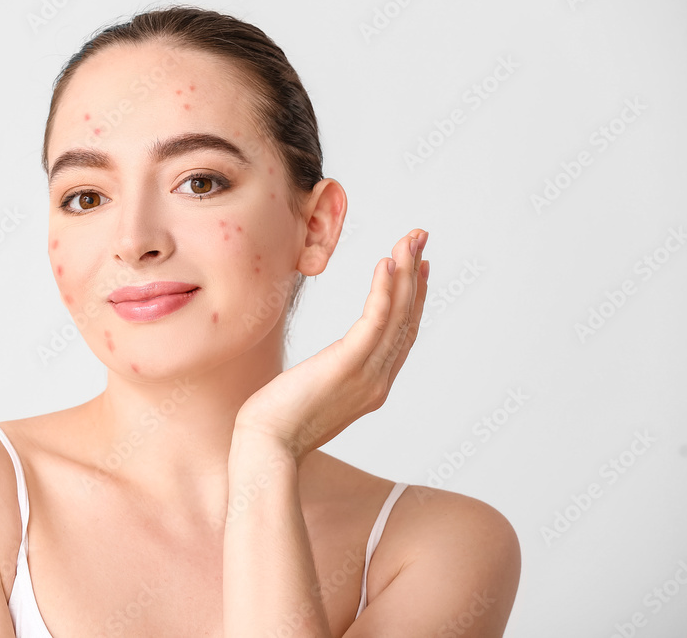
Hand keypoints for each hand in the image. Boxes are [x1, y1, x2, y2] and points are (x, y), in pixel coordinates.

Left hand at [234, 229, 428, 462]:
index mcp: (372, 386)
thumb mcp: (313, 394)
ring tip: (411, 240)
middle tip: (421, 240)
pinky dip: (384, 291)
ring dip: (406, 273)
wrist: (265, 447)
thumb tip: (322, 367)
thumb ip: (328, 377)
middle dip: (415, 276)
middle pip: (406, 319)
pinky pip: (374, 321)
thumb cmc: (277, 422)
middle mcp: (378, 380)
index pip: (401, 335)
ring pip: (397, 315)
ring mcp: (367, 375)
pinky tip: (386, 264)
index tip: (417, 269)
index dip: (412, 299)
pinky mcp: (347, 366)